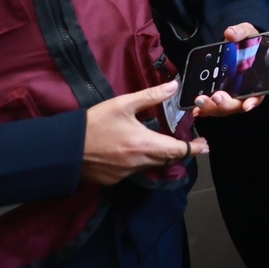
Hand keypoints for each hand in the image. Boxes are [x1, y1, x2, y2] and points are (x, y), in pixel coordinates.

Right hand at [81, 80, 205, 184]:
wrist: (63, 149)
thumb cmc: (94, 124)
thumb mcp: (122, 104)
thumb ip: (150, 96)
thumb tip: (174, 87)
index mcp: (144, 144)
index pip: (177, 150)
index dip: (193, 148)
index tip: (205, 145)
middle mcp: (138, 163)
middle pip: (166, 159)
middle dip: (177, 151)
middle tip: (187, 143)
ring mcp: (125, 175)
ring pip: (150, 166)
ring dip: (157, 156)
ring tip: (160, 144)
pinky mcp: (113, 180)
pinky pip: (133, 171)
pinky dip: (138, 162)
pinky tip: (132, 151)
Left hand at [191, 24, 266, 117]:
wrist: (238, 45)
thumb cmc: (248, 42)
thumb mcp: (248, 33)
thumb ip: (241, 33)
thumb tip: (231, 33)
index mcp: (257, 80)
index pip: (258, 94)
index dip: (253, 101)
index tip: (247, 105)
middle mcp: (244, 92)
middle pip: (237, 105)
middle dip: (226, 104)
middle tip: (216, 97)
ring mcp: (231, 96)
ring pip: (223, 109)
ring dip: (211, 108)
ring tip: (200, 101)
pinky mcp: (219, 97)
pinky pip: (212, 107)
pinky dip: (204, 110)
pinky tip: (196, 109)